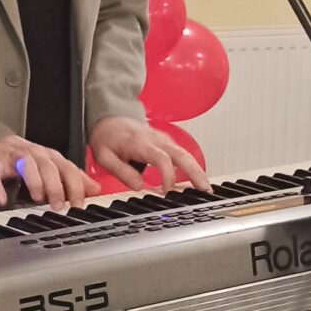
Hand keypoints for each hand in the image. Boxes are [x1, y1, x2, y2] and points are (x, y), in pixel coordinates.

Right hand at [0, 136, 90, 210]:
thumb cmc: (30, 160)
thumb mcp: (55, 167)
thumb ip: (74, 179)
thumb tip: (96, 189)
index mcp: (51, 157)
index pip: (68, 169)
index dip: (75, 187)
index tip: (78, 206)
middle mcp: (36, 155)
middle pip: (49, 167)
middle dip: (56, 187)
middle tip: (58, 205)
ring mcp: (15, 157)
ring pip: (27, 166)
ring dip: (34, 182)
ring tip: (37, 199)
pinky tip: (2, 200)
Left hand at [90, 115, 211, 193]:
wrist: (110, 119)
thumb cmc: (108, 137)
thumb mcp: (104, 156)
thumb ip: (121, 171)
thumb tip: (138, 186)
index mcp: (141, 143)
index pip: (161, 158)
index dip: (168, 175)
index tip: (168, 191)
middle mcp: (156, 140)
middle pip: (181, 155)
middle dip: (195, 172)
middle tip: (204, 189)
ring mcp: (164, 140)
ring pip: (186, 154)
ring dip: (198, 171)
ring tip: (206, 189)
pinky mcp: (167, 143)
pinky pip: (183, 154)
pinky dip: (193, 167)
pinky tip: (198, 180)